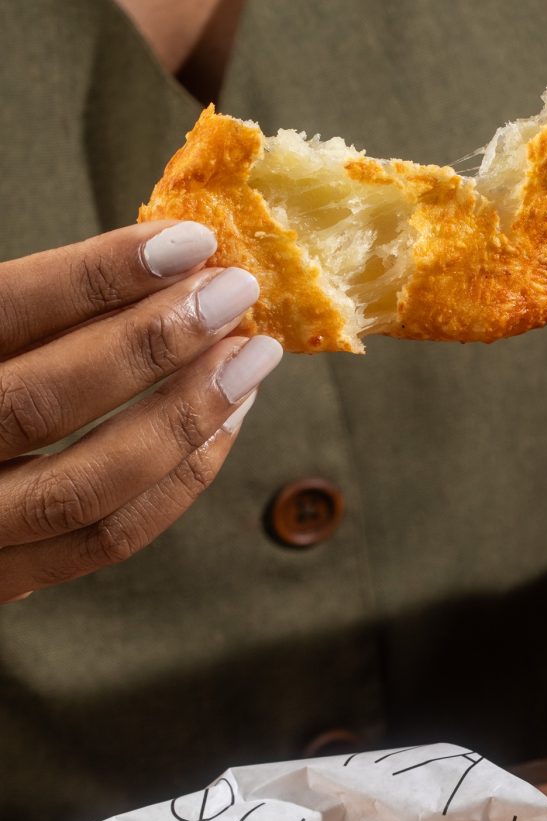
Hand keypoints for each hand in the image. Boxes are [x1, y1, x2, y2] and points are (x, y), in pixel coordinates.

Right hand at [0, 220, 281, 602]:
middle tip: (233, 294)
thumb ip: (34, 310)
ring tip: (248, 357)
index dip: (95, 275)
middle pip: (48, 402)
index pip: (4, 311)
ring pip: (89, 485)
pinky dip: (178, 480)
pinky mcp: (5, 578)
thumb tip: (162, 263)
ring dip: (184, 417)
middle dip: (153, 344)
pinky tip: (225, 423)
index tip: (185, 242)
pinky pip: (108, 539)